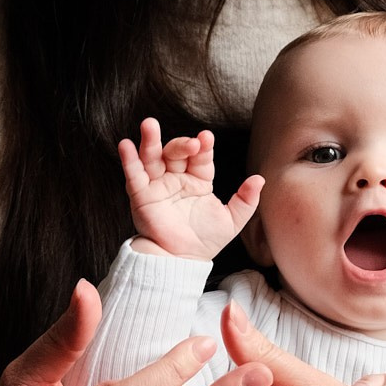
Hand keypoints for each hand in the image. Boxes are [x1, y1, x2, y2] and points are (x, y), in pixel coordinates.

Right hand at [119, 117, 262, 260]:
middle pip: (176, 152)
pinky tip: (125, 145)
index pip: (200, 158)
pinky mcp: (142, 196)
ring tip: (149, 125)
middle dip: (182, 144)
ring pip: (153, 158)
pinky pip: (134, 176)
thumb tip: (260, 179)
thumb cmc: (206, 240)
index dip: (203, 147)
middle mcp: (177, 179)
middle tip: (192, 143)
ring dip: (150, 141)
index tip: (207, 138)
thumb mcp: (232, 220)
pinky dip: (129, 160)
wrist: (184, 261)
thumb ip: (247, 200)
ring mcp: (158, 186)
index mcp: (198, 180)